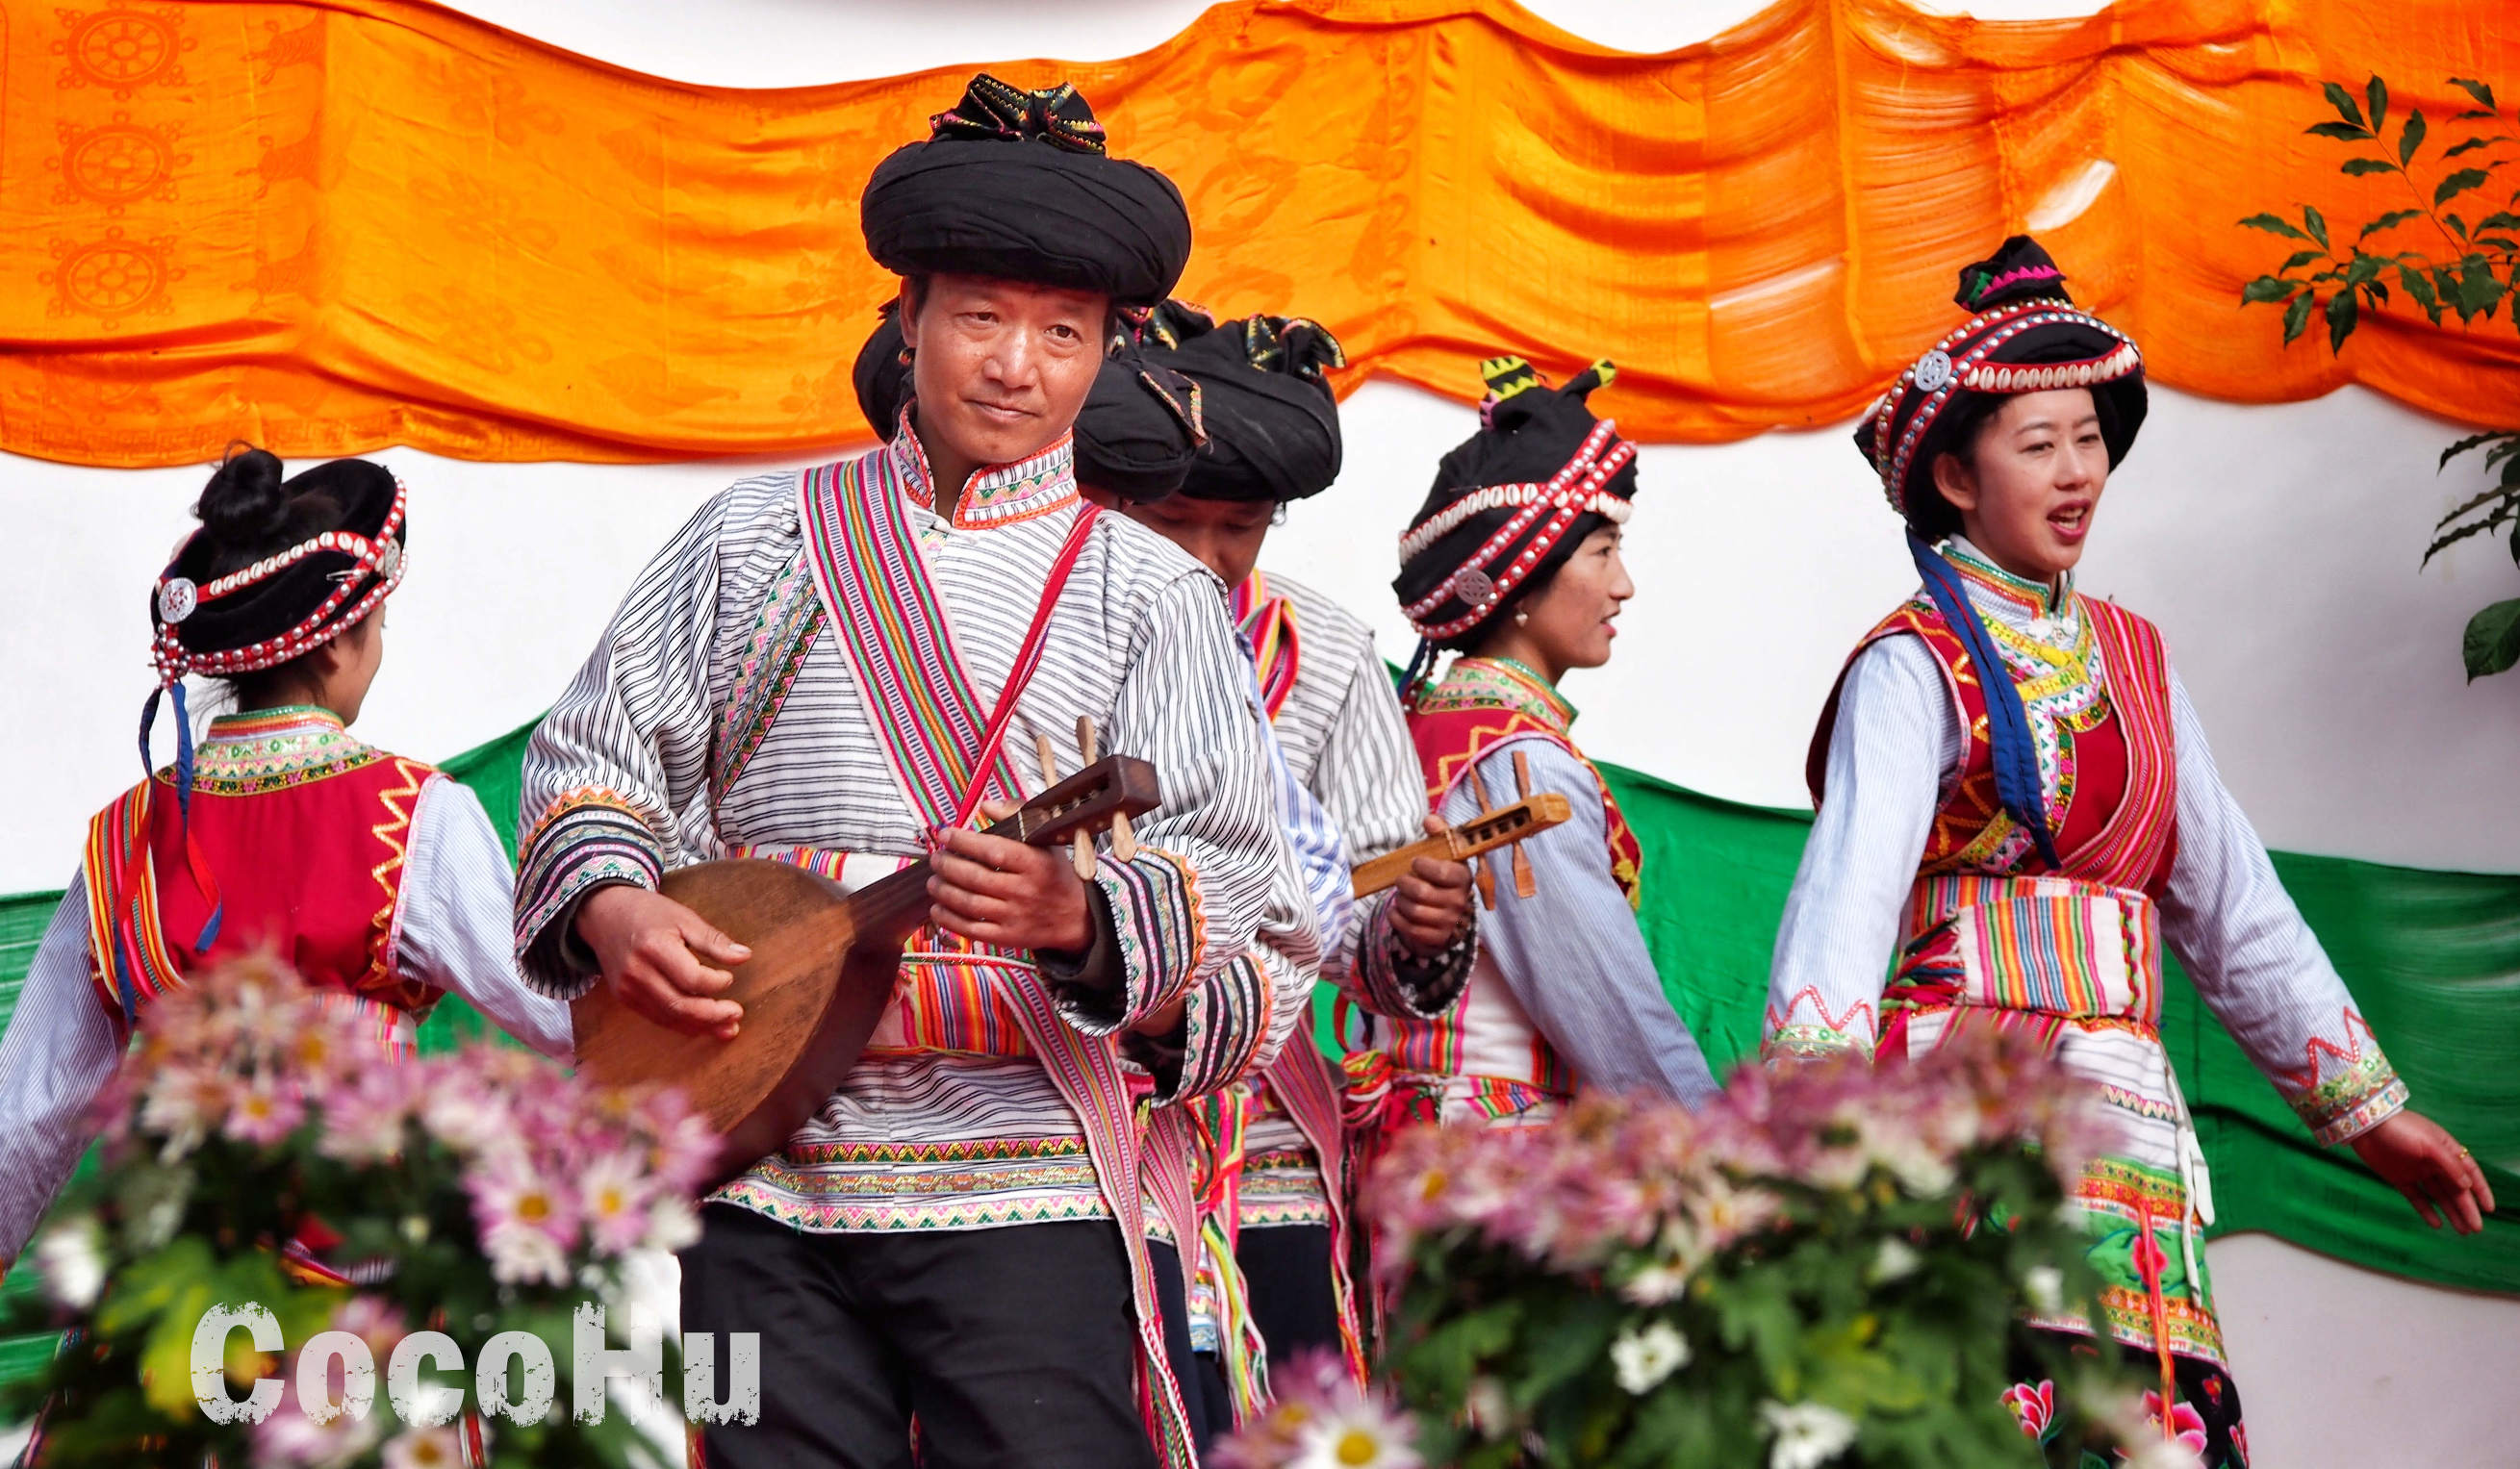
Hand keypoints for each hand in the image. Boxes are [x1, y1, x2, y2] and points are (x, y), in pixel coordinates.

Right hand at [574, 885, 749, 1038]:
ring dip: (700, 1026)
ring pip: (669, 1017)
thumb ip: (713, 940)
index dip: (715, 984)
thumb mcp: (683, 917)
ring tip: (727, 1027)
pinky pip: (657, 1018)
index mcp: (654, 947)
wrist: (603, 914)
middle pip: (679, 1004)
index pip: (691, 978)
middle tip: (736, 1014)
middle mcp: (637, 972)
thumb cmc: (648, 913)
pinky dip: (682, 1025)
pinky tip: (702, 1025)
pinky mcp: (625, 998)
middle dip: (712, 1015)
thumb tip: (745, 956)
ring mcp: (628, 988)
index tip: (729, 978)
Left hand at [928, 802, 1091, 953]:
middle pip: (975, 878)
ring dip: (943, 891)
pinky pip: (971, 930)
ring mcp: (1015, 917)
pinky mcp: (1007, 937)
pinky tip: (937, 907)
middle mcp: (1025, 891)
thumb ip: (1017, 815)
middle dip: (947, 866)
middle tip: (936, 858)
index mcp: (1035, 864)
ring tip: (933, 881)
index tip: (946, 834)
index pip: (993, 851)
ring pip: (969, 904)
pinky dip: (948, 919)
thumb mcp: (1045, 839)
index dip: (964, 842)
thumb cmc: (1054, 872)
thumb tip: (986, 805)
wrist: (1074, 916)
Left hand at [1389, 814, 1475, 957]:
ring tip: (1400, 894)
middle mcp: (1460, 902)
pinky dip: (1396, 917)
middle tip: (1401, 879)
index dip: (1423, 865)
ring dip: (1399, 900)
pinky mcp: (1437, 939)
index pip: (1442, 872)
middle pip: (1421, 892)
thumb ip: (1439, 835)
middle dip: (1404, 883)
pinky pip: (1408, 928)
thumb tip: (1429, 819)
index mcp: (1464, 879)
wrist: (1451, 915)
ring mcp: (1449, 923)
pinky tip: (1396, 909)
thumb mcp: (1445, 855)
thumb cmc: (1444, 878)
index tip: (1415, 862)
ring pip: (1413, 911)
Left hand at [2349, 1109, 2495, 1233]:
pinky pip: (2417, 1198)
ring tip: (2463, 1232)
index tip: (2490, 1209)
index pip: (2469, 1172)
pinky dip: (2427, 1211)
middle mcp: (2434, 1162)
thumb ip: (2449, 1165)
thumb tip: (2467, 1185)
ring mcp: (2417, 1171)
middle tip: (2476, 1228)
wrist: (2365, 1125)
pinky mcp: (2399, 1178)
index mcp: (2445, 1149)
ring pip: (2438, 1196)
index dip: (2481, 1190)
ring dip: (2451, 1212)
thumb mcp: (2429, 1144)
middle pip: (2455, 1188)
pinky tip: (2437, 1224)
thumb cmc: (2400, 1128)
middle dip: (2467, 1208)